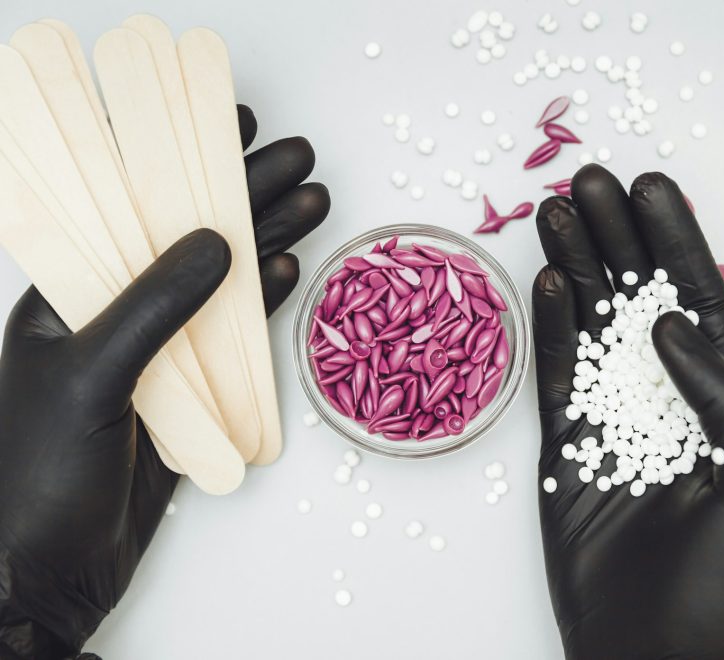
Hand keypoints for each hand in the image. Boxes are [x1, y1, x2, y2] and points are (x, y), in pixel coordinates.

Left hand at [0, 105, 328, 659]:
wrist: (52, 567)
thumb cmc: (43, 471)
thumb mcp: (91, 376)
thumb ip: (153, 306)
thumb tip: (214, 242)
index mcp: (71, 288)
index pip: (126, 200)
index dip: (174, 154)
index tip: (227, 121)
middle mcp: (115, 307)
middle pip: (188, 231)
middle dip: (243, 191)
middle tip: (299, 159)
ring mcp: (156, 344)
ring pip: (220, 278)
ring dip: (266, 240)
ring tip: (314, 203)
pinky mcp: (187, 383)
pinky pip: (231, 332)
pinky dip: (261, 303)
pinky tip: (288, 273)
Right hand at [533, 165, 723, 659]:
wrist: (650, 647)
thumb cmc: (721, 582)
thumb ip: (722, 396)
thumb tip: (666, 324)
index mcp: (718, 397)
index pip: (694, 299)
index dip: (672, 240)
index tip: (646, 187)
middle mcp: (661, 393)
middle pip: (634, 297)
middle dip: (613, 236)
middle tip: (585, 181)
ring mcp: (608, 412)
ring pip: (588, 324)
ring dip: (573, 267)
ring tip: (555, 213)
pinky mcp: (563, 439)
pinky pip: (553, 372)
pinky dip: (548, 326)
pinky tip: (543, 282)